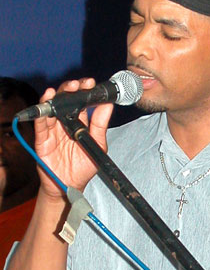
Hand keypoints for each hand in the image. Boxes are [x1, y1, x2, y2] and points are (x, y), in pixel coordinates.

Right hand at [34, 78, 113, 197]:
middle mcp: (65, 123)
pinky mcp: (43, 140)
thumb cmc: (84, 166)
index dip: (84, 91)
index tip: (91, 83)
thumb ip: (100, 124)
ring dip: (58, 97)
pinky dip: (43, 113)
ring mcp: (53, 130)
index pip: (80, 102)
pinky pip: (41, 125)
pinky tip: (47, 100)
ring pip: (52, 109)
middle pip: (65, 101)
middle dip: (71, 90)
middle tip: (79, 84)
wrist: (71, 186)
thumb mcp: (97, 144)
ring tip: (65, 88)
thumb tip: (108, 104)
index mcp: (79, 122)